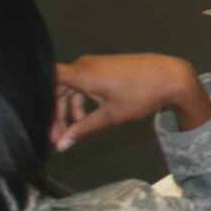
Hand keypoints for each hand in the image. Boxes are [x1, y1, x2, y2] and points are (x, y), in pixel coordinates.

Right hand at [50, 53, 210, 149]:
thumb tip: (62, 145)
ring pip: (72, 88)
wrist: (172, 77)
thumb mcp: (110, 116)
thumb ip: (83, 129)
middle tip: (56, 138)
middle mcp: (85, 65)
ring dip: (71, 109)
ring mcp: (95, 65)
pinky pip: (85, 84)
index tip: (38, 121)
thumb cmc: (142, 94)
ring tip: (74, 132)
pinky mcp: (105, 68)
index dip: (39, 99)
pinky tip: (87, 118)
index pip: (48, 80)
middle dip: (56, 113)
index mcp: (82, 73)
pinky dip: (83, 101)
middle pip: (58, 88)